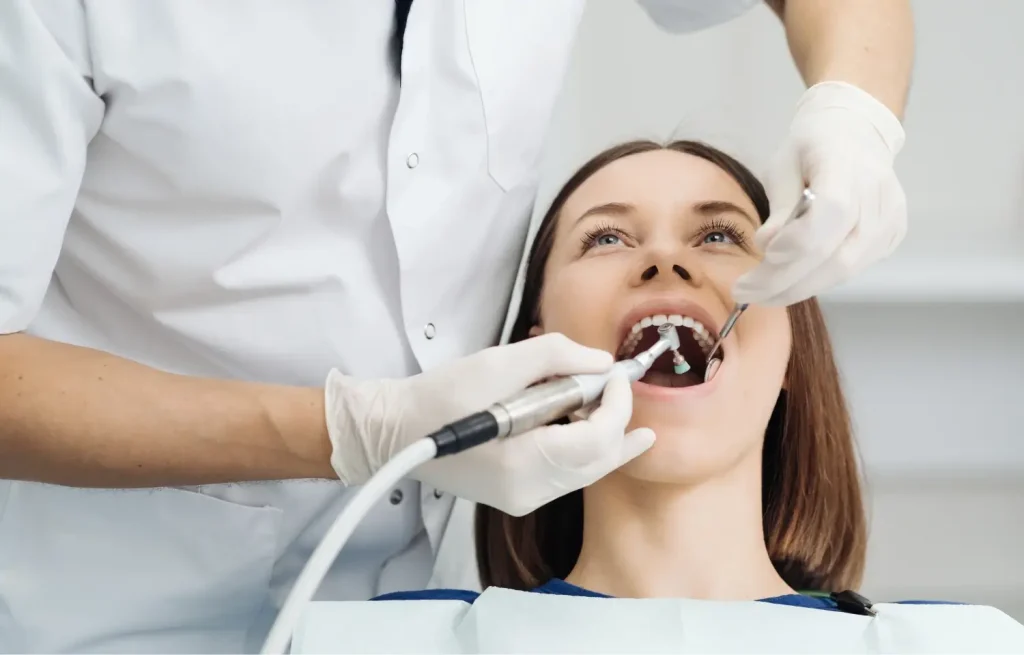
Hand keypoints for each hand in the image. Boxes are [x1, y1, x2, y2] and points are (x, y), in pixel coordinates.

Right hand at [324, 333, 654, 515]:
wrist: (394, 431)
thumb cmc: (438, 398)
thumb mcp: (497, 363)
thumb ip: (556, 357)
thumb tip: (601, 362)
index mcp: (523, 464)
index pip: (597, 438)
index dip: (617, 402)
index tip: (616, 372)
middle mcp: (529, 492)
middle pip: (600, 460)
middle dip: (618, 420)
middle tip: (622, 385)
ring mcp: (523, 499)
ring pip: (587, 469)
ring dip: (601, 431)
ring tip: (602, 397)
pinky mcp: (517, 495)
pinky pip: (567, 473)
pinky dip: (580, 445)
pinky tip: (579, 419)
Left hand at [732, 81, 907, 306]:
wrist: (854, 134)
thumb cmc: (810, 149)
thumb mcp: (782, 166)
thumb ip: (779, 207)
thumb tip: (767, 247)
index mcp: (847, 164)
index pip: (830, 213)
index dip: (796, 243)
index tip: (762, 257)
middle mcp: (878, 194)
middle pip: (835, 255)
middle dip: (785, 282)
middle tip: (747, 292)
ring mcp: (890, 217)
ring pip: (845, 270)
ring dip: (799, 287)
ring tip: (763, 290)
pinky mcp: (892, 234)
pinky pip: (853, 268)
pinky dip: (819, 278)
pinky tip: (793, 277)